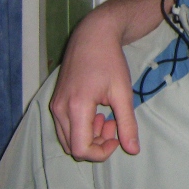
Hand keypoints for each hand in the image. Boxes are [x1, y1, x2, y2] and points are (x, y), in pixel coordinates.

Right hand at [49, 0, 177, 160]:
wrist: (93, 36)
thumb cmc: (110, 61)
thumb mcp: (123, 93)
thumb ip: (127, 123)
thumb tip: (133, 150)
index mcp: (76, 108)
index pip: (81, 149)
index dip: (101, 152)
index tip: (117, 136)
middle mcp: (59, 109)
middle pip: (73, 147)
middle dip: (97, 144)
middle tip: (114, 124)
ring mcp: (55, 105)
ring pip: (68, 138)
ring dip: (89, 136)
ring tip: (107, 116)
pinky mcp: (56, 101)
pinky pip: (65, 126)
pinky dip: (82, 127)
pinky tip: (97, 110)